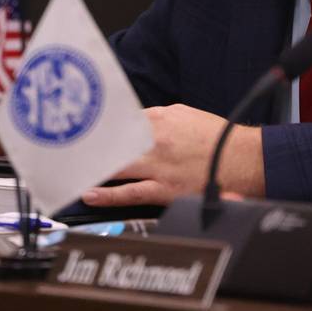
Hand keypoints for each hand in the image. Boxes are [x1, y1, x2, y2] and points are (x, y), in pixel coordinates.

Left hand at [81, 104, 264, 207]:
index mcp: (161, 118)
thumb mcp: (188, 115)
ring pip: (116, 166)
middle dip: (88, 147)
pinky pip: (130, 192)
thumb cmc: (220, 138)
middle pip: (111, 142)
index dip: (99, 127)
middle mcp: (156, 140)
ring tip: (71, 173)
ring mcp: (158, 166)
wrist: (245, 160)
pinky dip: (108, 195)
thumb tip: (140, 121)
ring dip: (92, 170)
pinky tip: (91, 195)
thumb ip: (160, 117)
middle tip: (66, 151)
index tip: (81, 130)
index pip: (120, 121)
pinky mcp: (165, 188)